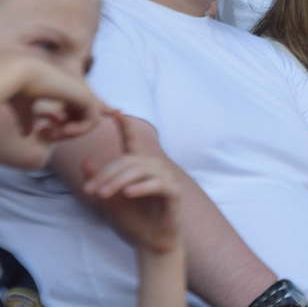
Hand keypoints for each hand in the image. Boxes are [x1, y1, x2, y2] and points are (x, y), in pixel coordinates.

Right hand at [0, 52, 107, 139]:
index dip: (88, 117)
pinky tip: (60, 131)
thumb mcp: (25, 108)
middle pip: (84, 118)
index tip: (68, 126)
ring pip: (89, 122)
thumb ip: (28, 120)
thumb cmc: (18, 88)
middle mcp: (78, 89)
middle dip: (65, 132)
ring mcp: (84, 92)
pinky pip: (93, 121)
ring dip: (67, 134)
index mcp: (66, 88)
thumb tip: (26, 134)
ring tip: (45, 133)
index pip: (87, 105)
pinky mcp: (87, 96)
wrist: (19, 74)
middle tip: (41, 135)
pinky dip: (77, 131)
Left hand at [82, 112, 181, 254]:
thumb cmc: (132, 222)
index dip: (125, 126)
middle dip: (106, 173)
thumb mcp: (108, 202)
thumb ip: (99, 182)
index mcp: (139, 168)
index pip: (132, 142)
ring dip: (118, 181)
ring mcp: (166, 180)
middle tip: (89, 190)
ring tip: (103, 195)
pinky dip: (142, 188)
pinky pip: (158, 185)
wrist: (150, 244)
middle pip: (128, 160)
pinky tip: (128, 194)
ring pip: (139, 171)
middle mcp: (154, 169)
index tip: (116, 111)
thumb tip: (86, 162)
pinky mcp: (173, 194)